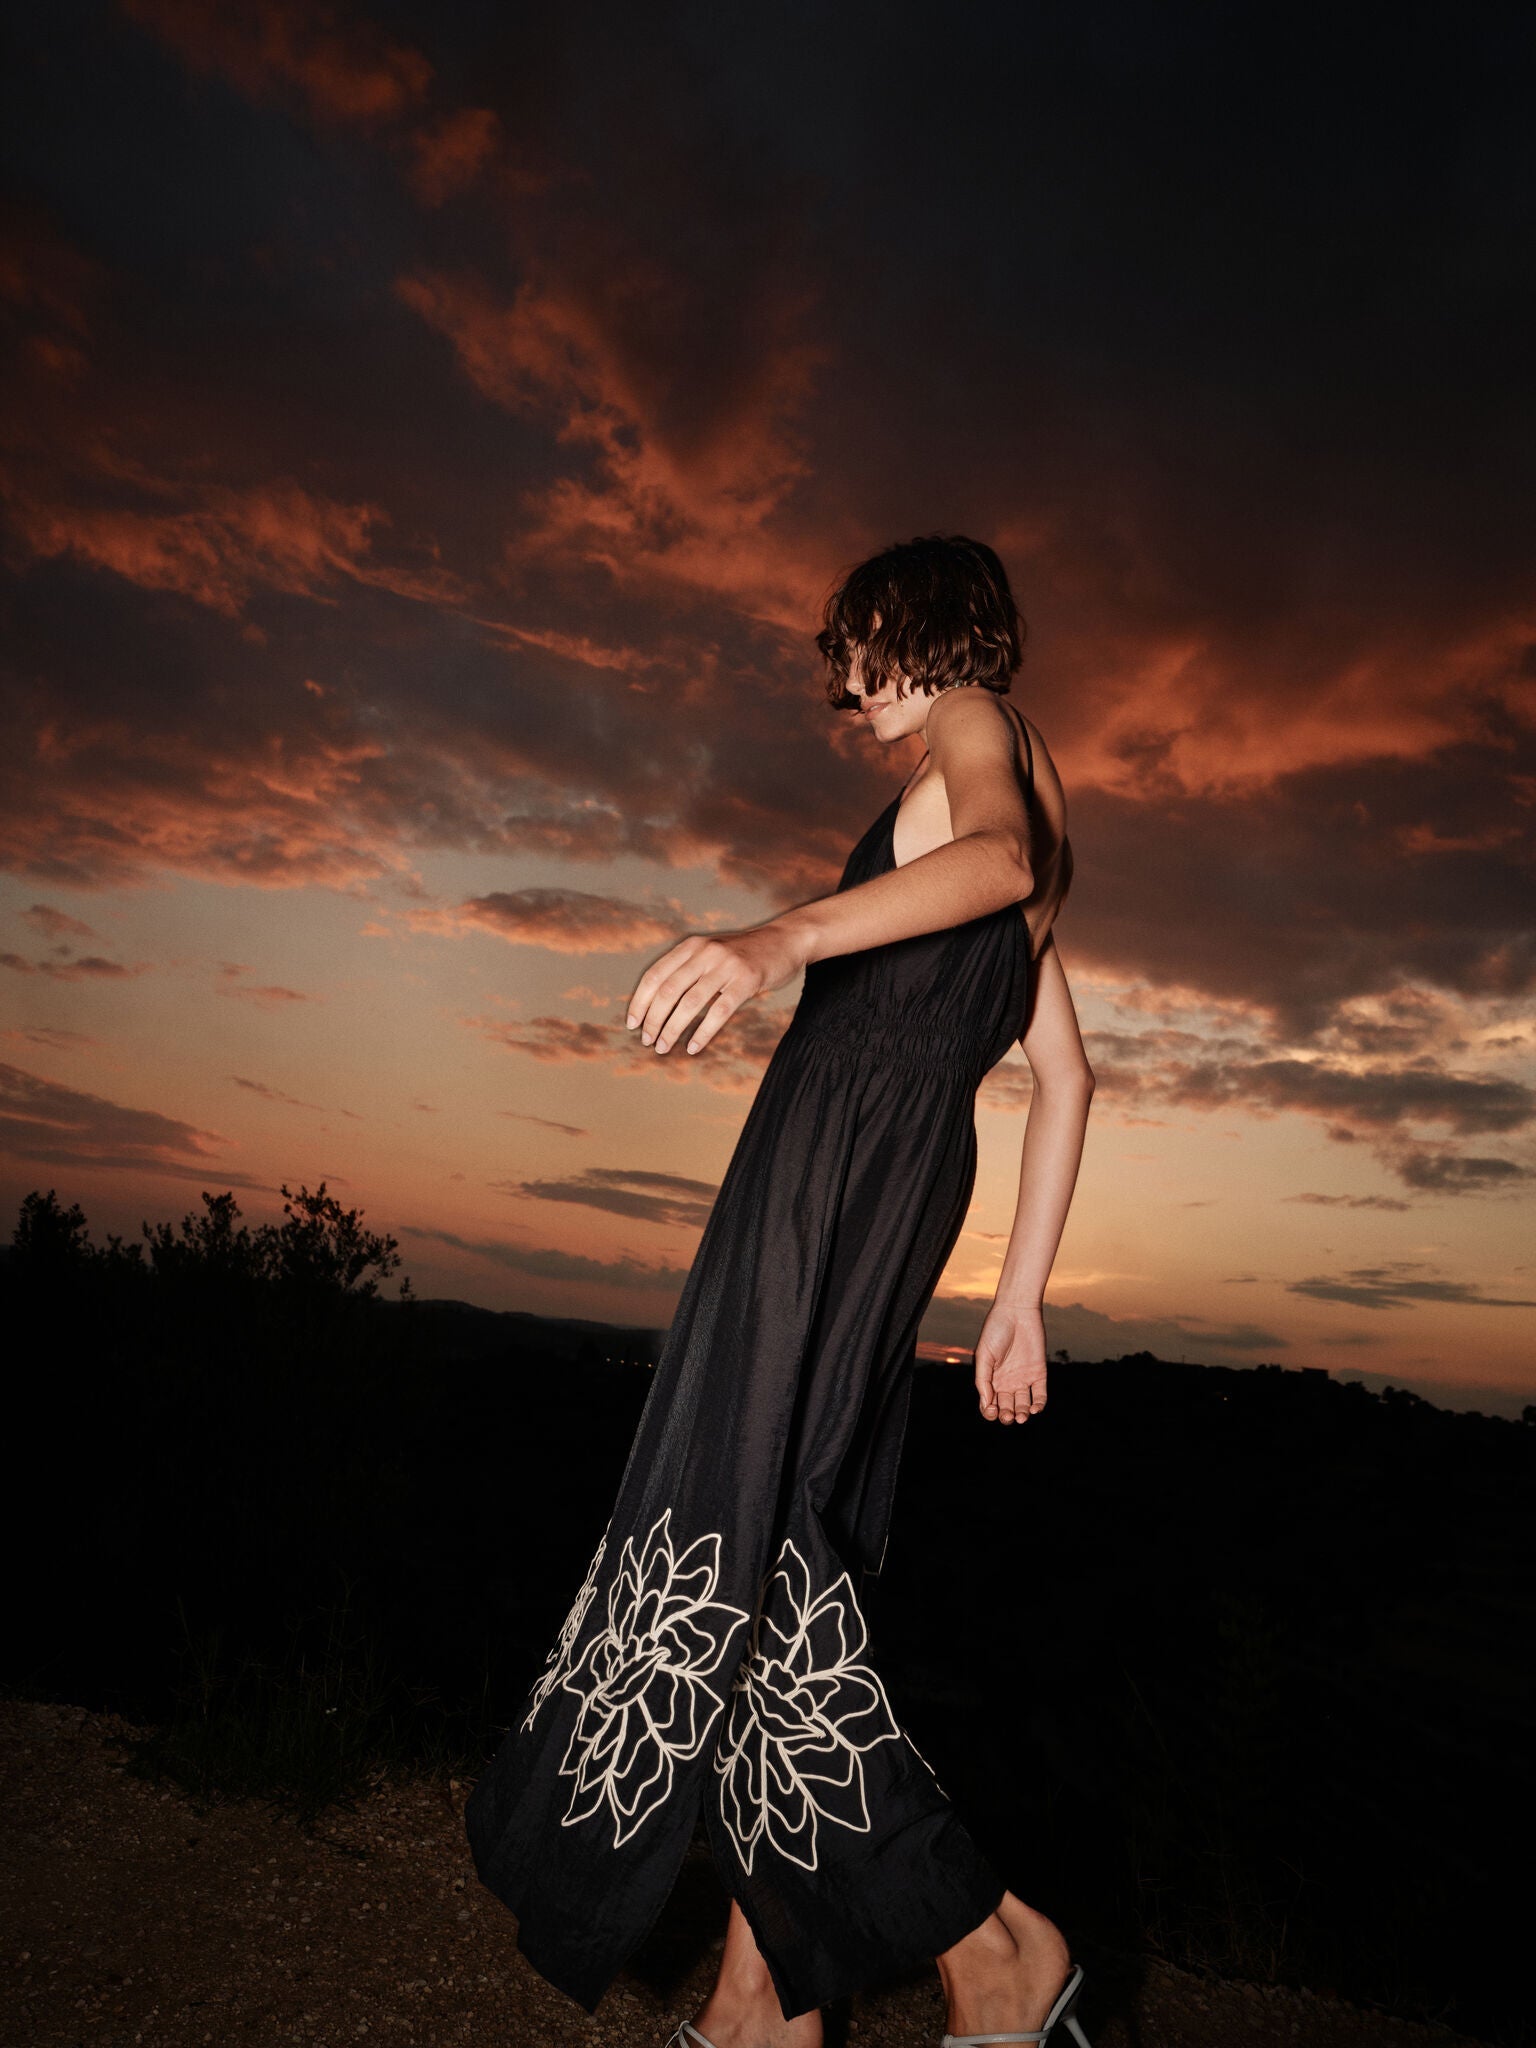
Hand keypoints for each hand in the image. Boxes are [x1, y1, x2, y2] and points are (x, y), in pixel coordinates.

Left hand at [626, 921, 807, 1055]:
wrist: (785, 941)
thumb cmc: (744, 954)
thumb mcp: (711, 953)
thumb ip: (688, 969)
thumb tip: (658, 1006)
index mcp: (691, 946)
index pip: (655, 976)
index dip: (640, 1002)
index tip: (633, 1024)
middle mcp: (705, 953)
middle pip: (668, 991)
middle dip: (653, 1020)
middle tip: (647, 1041)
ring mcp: (726, 966)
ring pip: (690, 1003)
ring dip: (672, 1029)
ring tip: (663, 1047)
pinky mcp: (746, 981)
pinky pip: (719, 1011)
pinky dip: (703, 1032)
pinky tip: (693, 1047)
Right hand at [974, 1301, 1047, 1423]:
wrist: (1016, 1312)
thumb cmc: (995, 1331)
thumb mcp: (984, 1355)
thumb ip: (983, 1380)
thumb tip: (986, 1404)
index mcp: (991, 1379)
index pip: (989, 1405)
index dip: (990, 1413)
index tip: (992, 1409)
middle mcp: (1007, 1382)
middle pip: (1007, 1408)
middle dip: (1007, 1416)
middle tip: (1008, 1415)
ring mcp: (1023, 1379)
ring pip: (1023, 1405)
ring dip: (1023, 1415)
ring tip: (1022, 1416)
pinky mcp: (1039, 1373)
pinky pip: (1040, 1395)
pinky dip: (1039, 1405)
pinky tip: (1035, 1409)